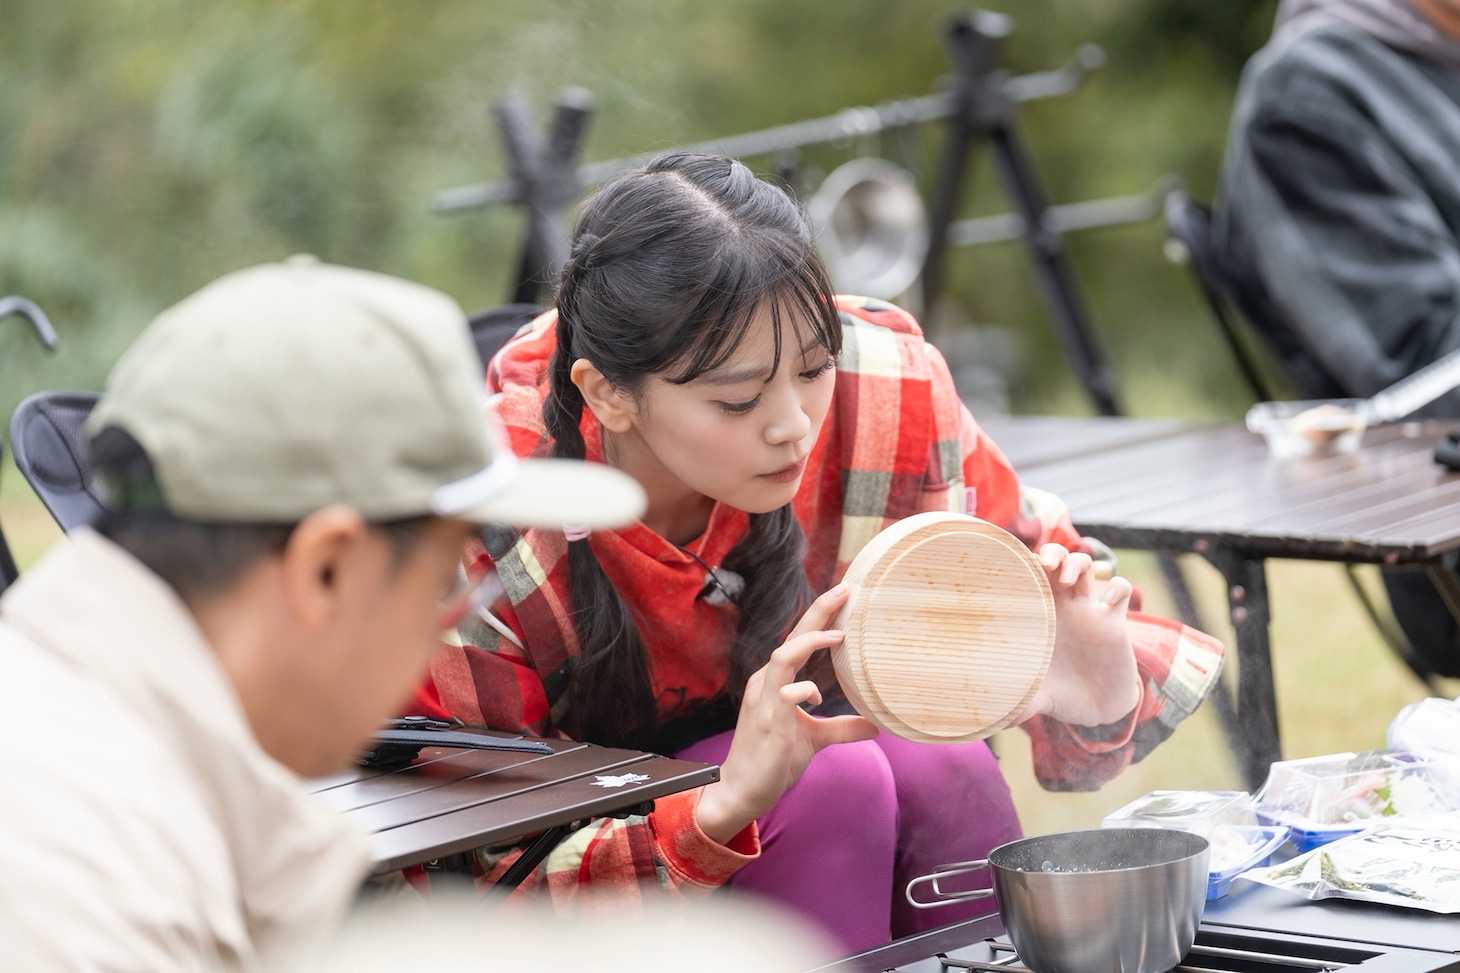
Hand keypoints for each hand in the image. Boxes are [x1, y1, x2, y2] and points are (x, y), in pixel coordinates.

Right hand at [695, 584, 878, 844]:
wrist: (742, 791)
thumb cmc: (773, 760)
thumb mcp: (814, 738)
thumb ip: (842, 727)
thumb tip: (877, 724)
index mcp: (774, 680)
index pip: (797, 639)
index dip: (819, 616)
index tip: (844, 594)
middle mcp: (766, 683)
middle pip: (791, 637)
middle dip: (818, 612)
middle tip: (845, 589)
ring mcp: (763, 701)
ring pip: (783, 656)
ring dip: (810, 642)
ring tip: (839, 635)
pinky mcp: (767, 721)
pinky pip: (786, 694)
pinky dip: (806, 690)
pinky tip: (818, 696)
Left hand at [1018, 543, 1141, 727]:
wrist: (1097, 710)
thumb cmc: (1062, 696)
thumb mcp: (1037, 698)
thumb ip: (1017, 704)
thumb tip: (992, 721)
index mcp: (1040, 617)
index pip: (1030, 578)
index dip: (1024, 567)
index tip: (1015, 569)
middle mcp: (1063, 608)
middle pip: (1058, 560)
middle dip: (1052, 553)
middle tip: (1043, 565)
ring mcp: (1089, 612)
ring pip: (1085, 566)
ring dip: (1077, 563)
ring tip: (1067, 580)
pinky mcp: (1115, 623)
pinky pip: (1121, 591)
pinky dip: (1117, 589)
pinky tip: (1107, 604)